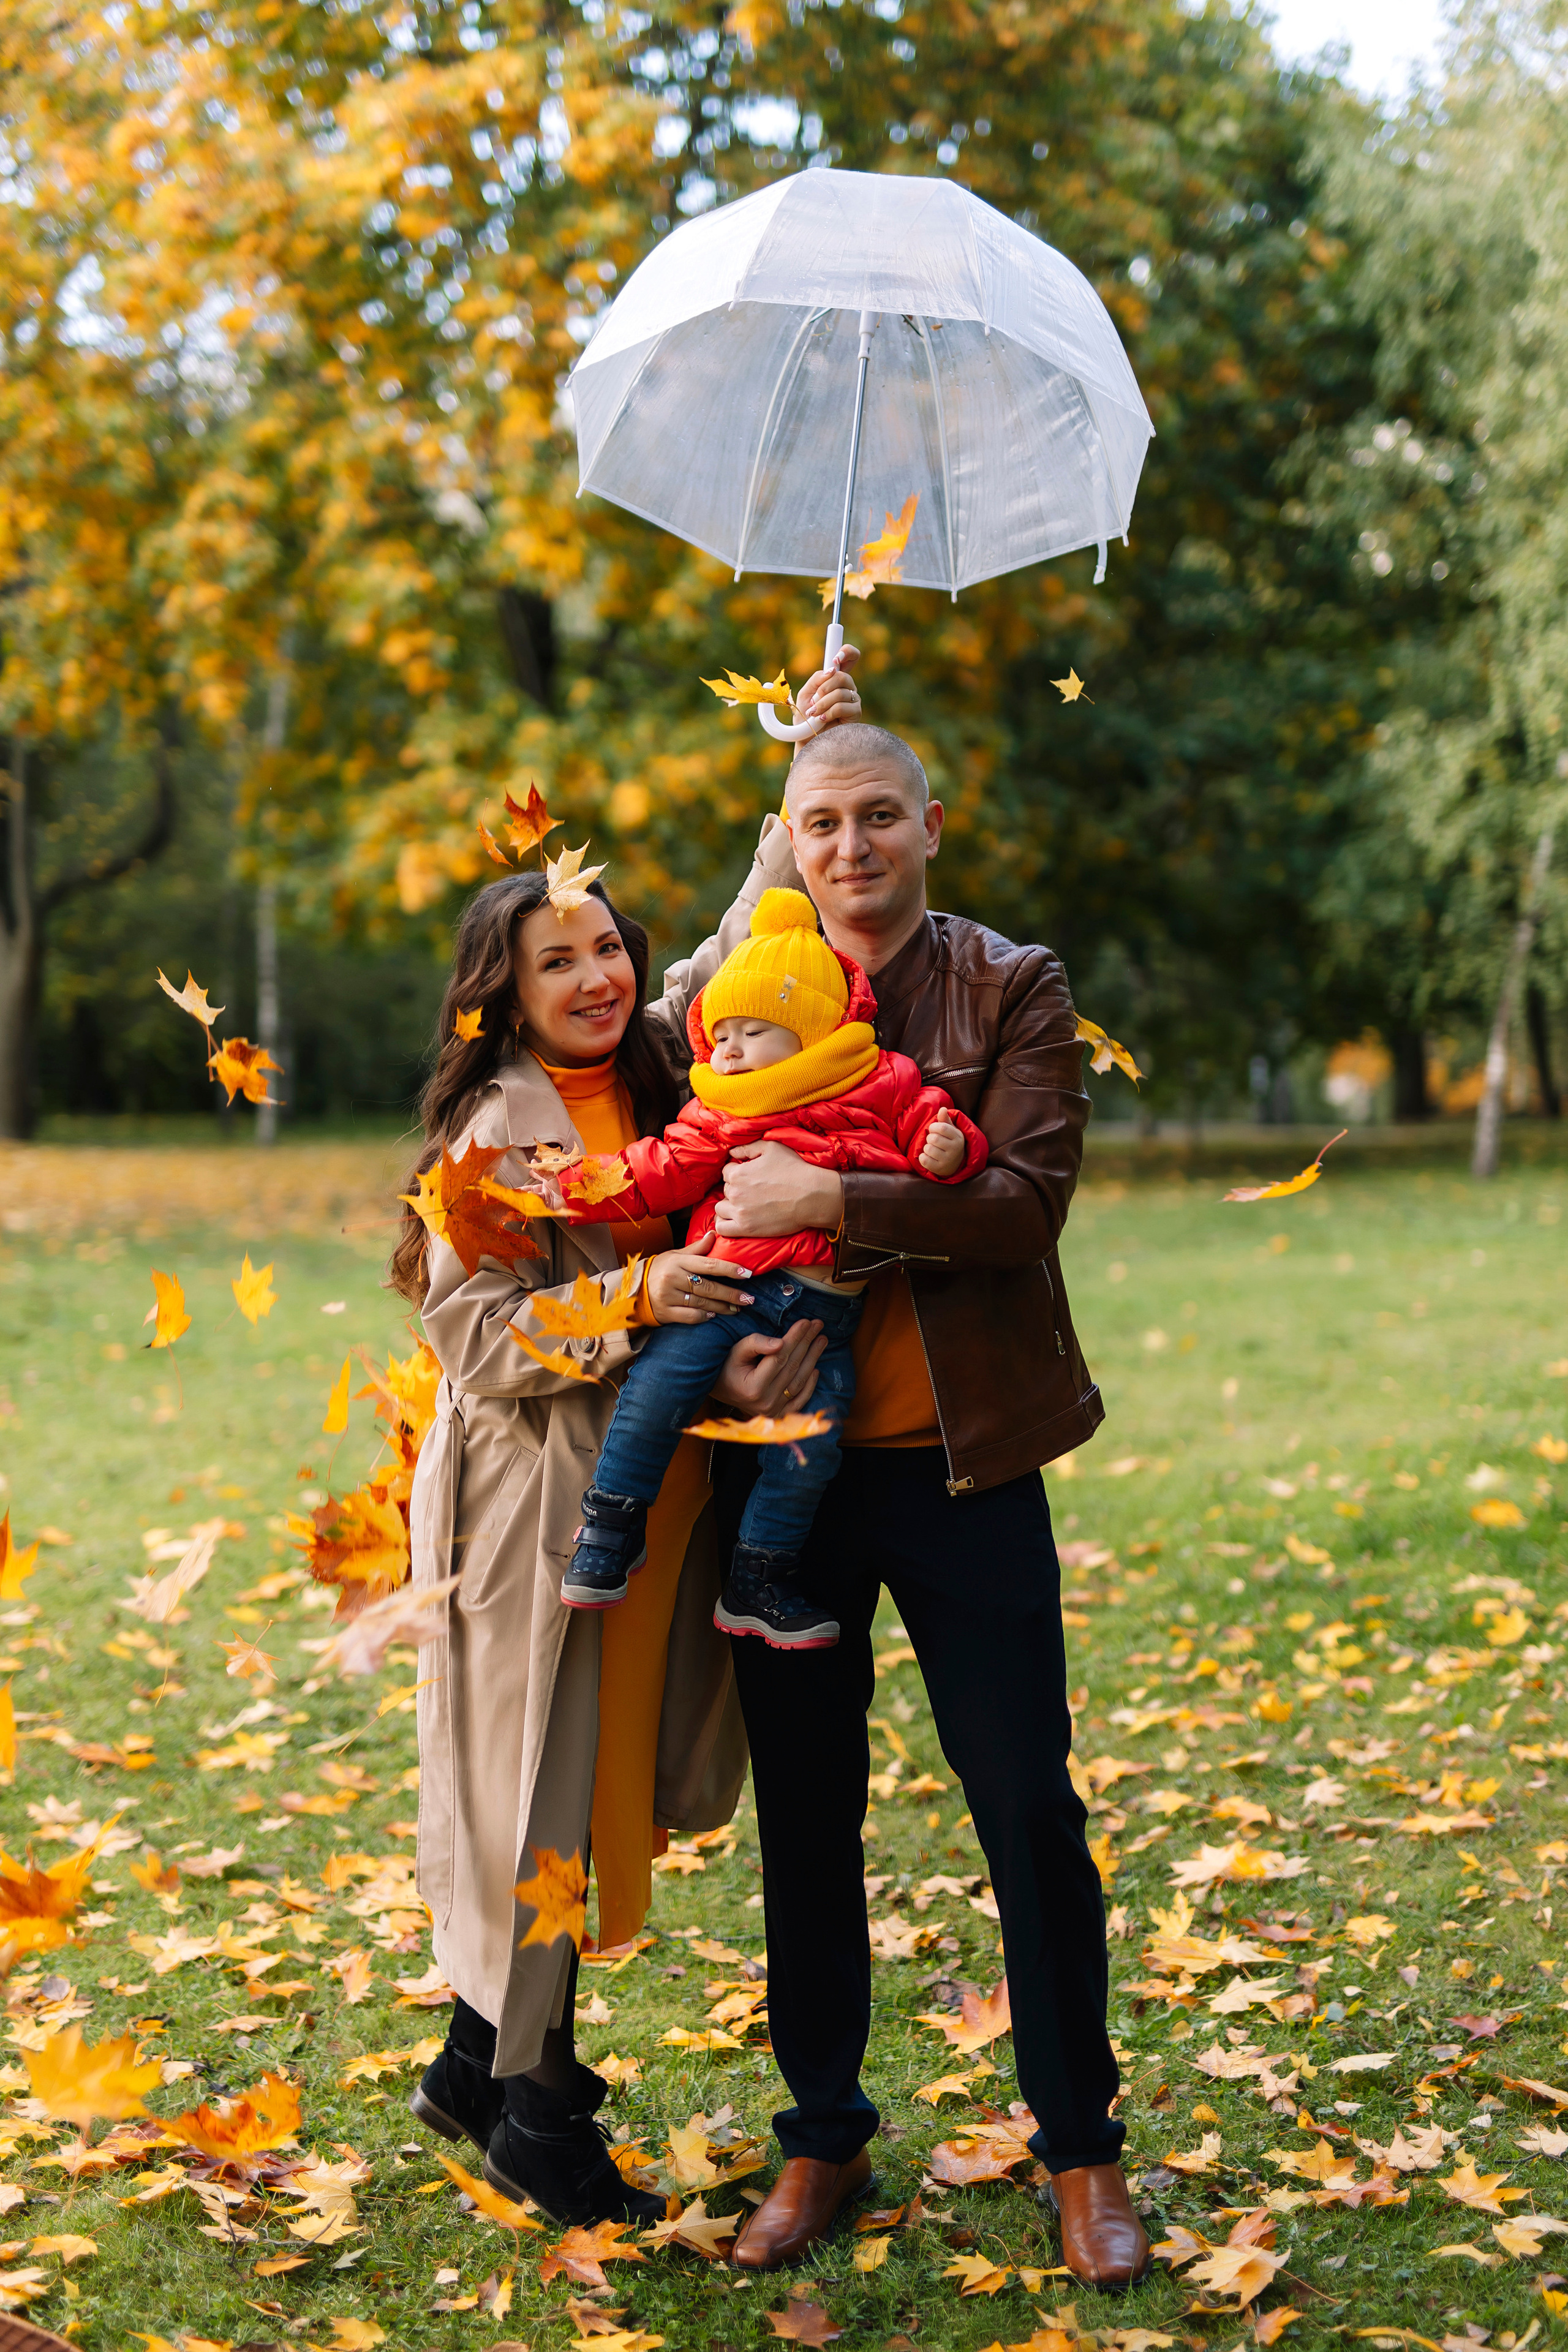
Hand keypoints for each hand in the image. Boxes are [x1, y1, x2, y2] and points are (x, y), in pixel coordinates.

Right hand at [644, 1232, 754, 1325]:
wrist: (633, 1288)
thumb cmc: (661, 1269)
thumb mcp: (676, 1255)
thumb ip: (697, 1249)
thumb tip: (714, 1234)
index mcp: (678, 1261)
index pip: (709, 1264)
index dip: (730, 1269)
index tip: (747, 1274)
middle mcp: (673, 1278)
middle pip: (708, 1287)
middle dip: (731, 1294)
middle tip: (749, 1299)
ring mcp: (668, 1296)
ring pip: (702, 1303)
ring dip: (722, 1308)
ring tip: (736, 1309)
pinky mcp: (665, 1312)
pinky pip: (690, 1316)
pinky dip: (704, 1316)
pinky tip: (714, 1315)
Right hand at [711, 1318, 826, 1415]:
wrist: (721, 1391)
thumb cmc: (727, 1367)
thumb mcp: (736, 1351)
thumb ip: (755, 1344)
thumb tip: (780, 1343)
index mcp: (754, 1387)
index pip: (780, 1357)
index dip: (794, 1338)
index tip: (805, 1322)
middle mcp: (766, 1401)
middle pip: (792, 1367)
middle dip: (807, 1343)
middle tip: (817, 1325)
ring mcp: (774, 1410)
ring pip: (799, 1381)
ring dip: (812, 1359)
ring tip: (821, 1340)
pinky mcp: (779, 1414)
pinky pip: (800, 1400)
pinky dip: (810, 1385)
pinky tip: (816, 1368)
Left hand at [713, 1140, 844, 1238]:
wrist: (811, 1196)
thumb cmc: (795, 1170)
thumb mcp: (772, 1148)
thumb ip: (748, 1147)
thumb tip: (732, 1152)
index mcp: (738, 1173)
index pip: (726, 1172)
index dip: (737, 1172)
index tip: (750, 1177)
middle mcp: (735, 1192)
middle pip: (726, 1190)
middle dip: (736, 1189)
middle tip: (753, 1191)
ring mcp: (739, 1212)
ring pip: (720, 1208)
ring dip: (729, 1206)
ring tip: (743, 1205)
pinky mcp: (746, 1228)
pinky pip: (722, 1228)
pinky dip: (723, 1224)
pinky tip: (732, 1220)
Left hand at [794, 643, 860, 733]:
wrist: (808, 739)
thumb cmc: (806, 717)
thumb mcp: (805, 693)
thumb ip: (816, 679)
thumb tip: (832, 670)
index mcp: (835, 679)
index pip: (850, 658)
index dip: (847, 652)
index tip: (836, 659)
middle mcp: (847, 686)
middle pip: (842, 676)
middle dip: (823, 688)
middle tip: (813, 701)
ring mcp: (853, 699)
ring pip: (840, 692)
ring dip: (822, 703)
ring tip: (814, 713)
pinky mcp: (855, 712)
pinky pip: (842, 705)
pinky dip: (828, 712)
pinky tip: (823, 719)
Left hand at [918, 1110, 964, 1176]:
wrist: (955, 1164)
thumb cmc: (950, 1142)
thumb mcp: (951, 1130)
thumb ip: (945, 1120)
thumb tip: (942, 1109)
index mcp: (958, 1137)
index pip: (942, 1128)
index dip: (934, 1127)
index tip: (934, 1129)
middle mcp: (955, 1149)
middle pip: (933, 1138)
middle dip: (929, 1137)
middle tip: (932, 1140)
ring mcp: (947, 1160)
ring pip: (928, 1149)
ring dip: (926, 1147)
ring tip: (932, 1149)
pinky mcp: (939, 1169)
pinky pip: (924, 1160)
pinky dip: (923, 1157)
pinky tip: (928, 1156)